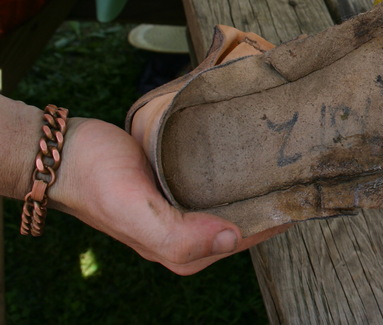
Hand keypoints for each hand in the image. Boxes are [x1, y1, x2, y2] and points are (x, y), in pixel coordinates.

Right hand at [50, 118, 288, 274]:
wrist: (62, 152)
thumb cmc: (96, 179)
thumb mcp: (133, 211)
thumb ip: (177, 236)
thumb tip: (232, 238)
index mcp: (181, 249)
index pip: (246, 237)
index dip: (275, 218)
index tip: (301, 192)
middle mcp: (186, 233)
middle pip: (243, 220)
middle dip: (271, 201)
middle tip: (299, 169)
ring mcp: (182, 208)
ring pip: (232, 200)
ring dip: (256, 185)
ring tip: (283, 160)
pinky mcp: (176, 184)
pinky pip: (215, 182)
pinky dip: (235, 172)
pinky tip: (249, 153)